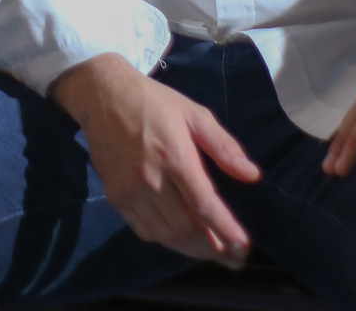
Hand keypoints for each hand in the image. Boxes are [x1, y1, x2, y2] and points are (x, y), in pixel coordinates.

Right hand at [49, 53, 262, 268]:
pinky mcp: (116, 198)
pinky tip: (185, 243)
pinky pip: (145, 231)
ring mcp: (129, 191)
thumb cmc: (155, 104)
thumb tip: (252, 176)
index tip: (244, 246)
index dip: (226, 230)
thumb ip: (224, 146)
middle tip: (236, 258)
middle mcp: (150, 178)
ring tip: (216, 255)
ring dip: (193, 251)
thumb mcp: (195, 114)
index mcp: (174, 155)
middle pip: (186, 228)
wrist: (103, 97)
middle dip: (215, 249)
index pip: (204, 205)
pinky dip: (168, 242)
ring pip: (166, 235)